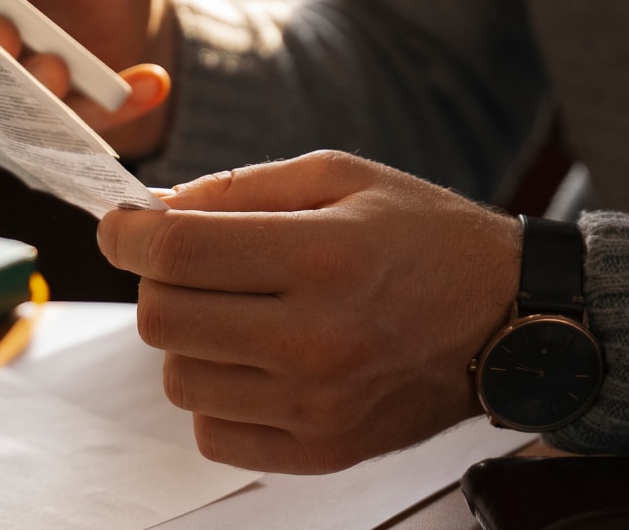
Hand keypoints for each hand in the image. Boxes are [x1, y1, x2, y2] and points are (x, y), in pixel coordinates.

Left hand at [97, 150, 521, 473]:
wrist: (507, 319)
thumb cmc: (426, 237)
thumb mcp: (342, 176)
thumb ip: (239, 188)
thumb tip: (152, 212)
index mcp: (323, 257)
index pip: (177, 253)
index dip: (126, 235)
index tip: (121, 227)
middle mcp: (316, 339)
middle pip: (162, 320)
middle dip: (157, 282)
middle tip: (192, 264)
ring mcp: (318, 407)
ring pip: (179, 379)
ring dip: (189, 338)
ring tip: (238, 313)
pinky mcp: (322, 451)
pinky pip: (213, 432)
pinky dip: (218, 392)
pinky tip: (257, 360)